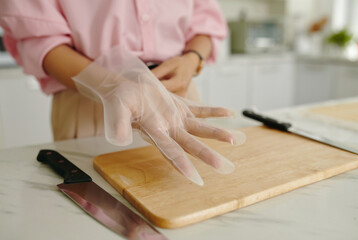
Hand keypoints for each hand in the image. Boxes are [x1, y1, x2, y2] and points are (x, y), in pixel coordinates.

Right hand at [72, 46, 245, 185]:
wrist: (126, 88)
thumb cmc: (119, 98)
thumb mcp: (117, 108)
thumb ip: (119, 123)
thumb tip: (118, 137)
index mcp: (154, 131)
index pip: (170, 151)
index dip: (182, 164)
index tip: (195, 179)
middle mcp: (169, 129)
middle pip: (191, 145)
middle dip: (208, 156)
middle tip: (225, 168)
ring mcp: (176, 119)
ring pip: (200, 129)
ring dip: (217, 134)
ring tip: (236, 139)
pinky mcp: (180, 107)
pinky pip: (201, 110)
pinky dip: (214, 111)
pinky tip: (229, 113)